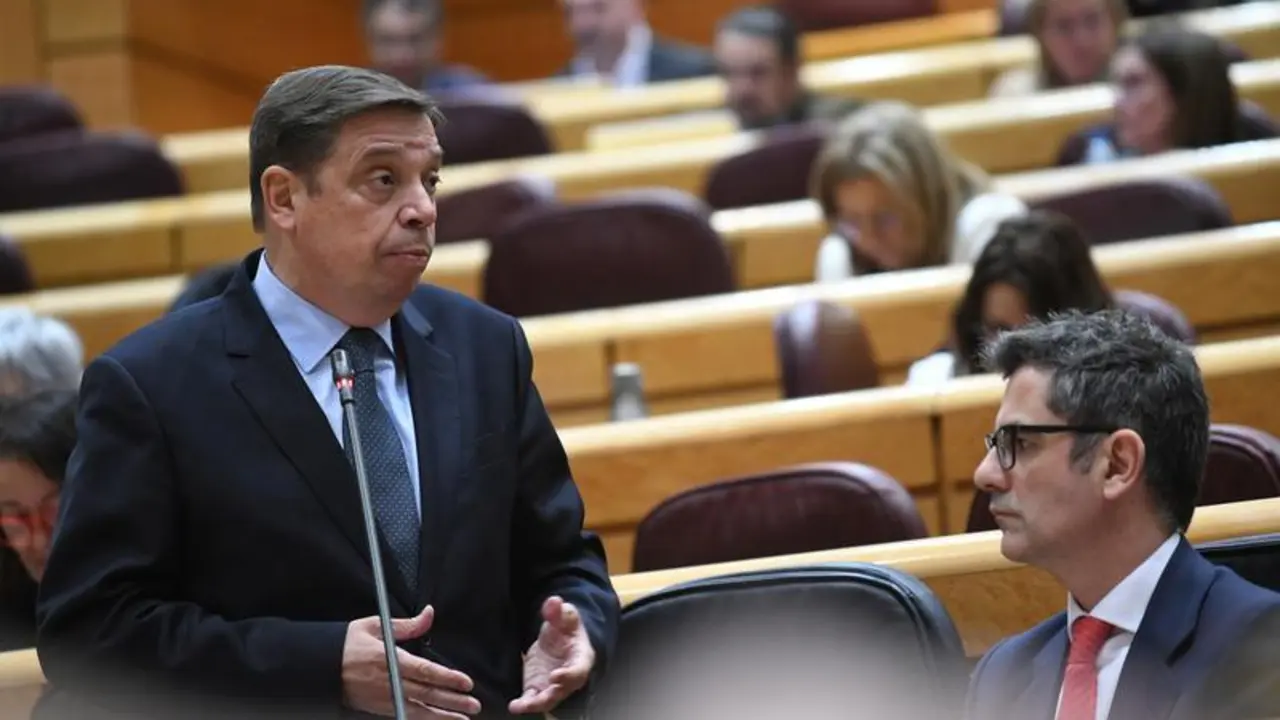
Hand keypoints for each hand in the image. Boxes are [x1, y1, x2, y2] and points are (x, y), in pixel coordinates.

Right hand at [342, 605, 481, 718]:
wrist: (321, 668)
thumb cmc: (348, 645)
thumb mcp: (376, 626)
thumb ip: (407, 625)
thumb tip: (429, 614)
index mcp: (391, 660)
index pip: (426, 672)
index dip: (448, 678)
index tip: (466, 682)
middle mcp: (389, 682)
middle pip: (427, 694)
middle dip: (453, 700)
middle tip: (474, 704)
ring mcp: (384, 698)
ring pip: (418, 710)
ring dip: (442, 716)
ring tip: (462, 718)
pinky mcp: (379, 708)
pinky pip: (406, 716)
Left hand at [508, 596, 594, 714]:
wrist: (559, 638)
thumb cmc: (566, 628)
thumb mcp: (565, 616)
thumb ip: (559, 611)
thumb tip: (554, 601)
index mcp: (580, 658)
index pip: (578, 670)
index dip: (568, 675)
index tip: (555, 676)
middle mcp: (569, 677)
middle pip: (562, 691)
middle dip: (550, 696)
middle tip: (536, 700)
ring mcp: (553, 685)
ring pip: (547, 700)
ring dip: (534, 705)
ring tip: (519, 706)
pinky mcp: (538, 688)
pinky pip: (532, 699)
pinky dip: (524, 704)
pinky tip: (513, 706)